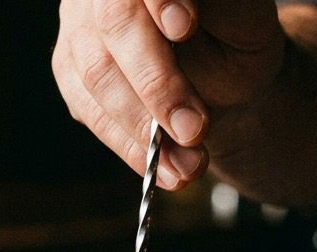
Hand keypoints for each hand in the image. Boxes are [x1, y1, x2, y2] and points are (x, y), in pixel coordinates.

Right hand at [51, 0, 284, 189]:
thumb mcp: (246, 22)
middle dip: (157, 83)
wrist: (220, 76)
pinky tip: (164, 170)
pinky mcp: (71, 71)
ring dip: (145, 127)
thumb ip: (222, 10)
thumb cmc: (235, 40)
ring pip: (98, 75)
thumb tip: (185, 16)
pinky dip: (129, 146)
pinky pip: (91, 112)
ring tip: (188, 164)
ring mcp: (81, 27)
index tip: (184, 27)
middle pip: (115, 24)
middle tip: (194, 128)